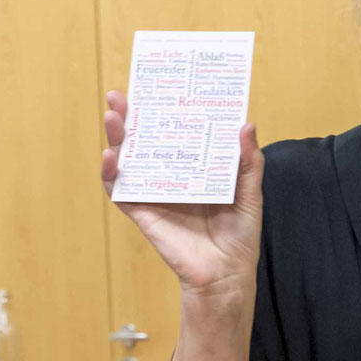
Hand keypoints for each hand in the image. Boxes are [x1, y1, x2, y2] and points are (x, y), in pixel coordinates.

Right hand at [102, 91, 263, 305]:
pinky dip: (111, 173)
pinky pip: (119, 190)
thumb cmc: (239, 234)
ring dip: (116, 137)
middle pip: (145, 141)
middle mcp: (170, 176)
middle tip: (121, 95)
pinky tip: (111, 156)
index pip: (175, 133)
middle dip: (130, 117)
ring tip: (113, 116)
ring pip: (128, 160)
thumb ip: (248, 161)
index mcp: (194, 168)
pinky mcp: (142, 212)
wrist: (227, 272)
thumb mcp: (249, 192)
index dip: (163, 112)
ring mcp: (153, 193)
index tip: (157, 88)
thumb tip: (247, 124)